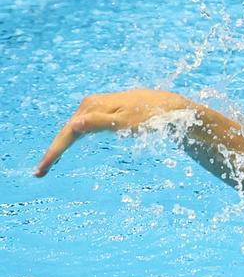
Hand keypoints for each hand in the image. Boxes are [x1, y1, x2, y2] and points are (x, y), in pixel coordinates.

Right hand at [34, 89, 191, 176]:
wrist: (170, 107)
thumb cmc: (151, 116)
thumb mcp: (126, 123)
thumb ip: (100, 123)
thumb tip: (75, 124)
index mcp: (92, 107)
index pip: (67, 133)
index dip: (53, 152)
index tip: (41, 171)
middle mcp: (91, 104)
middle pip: (68, 131)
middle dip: (54, 151)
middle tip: (40, 172)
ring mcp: (98, 106)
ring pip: (74, 129)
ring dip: (61, 145)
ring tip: (49, 163)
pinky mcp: (106, 110)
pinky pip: (84, 126)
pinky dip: (74, 137)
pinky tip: (70, 145)